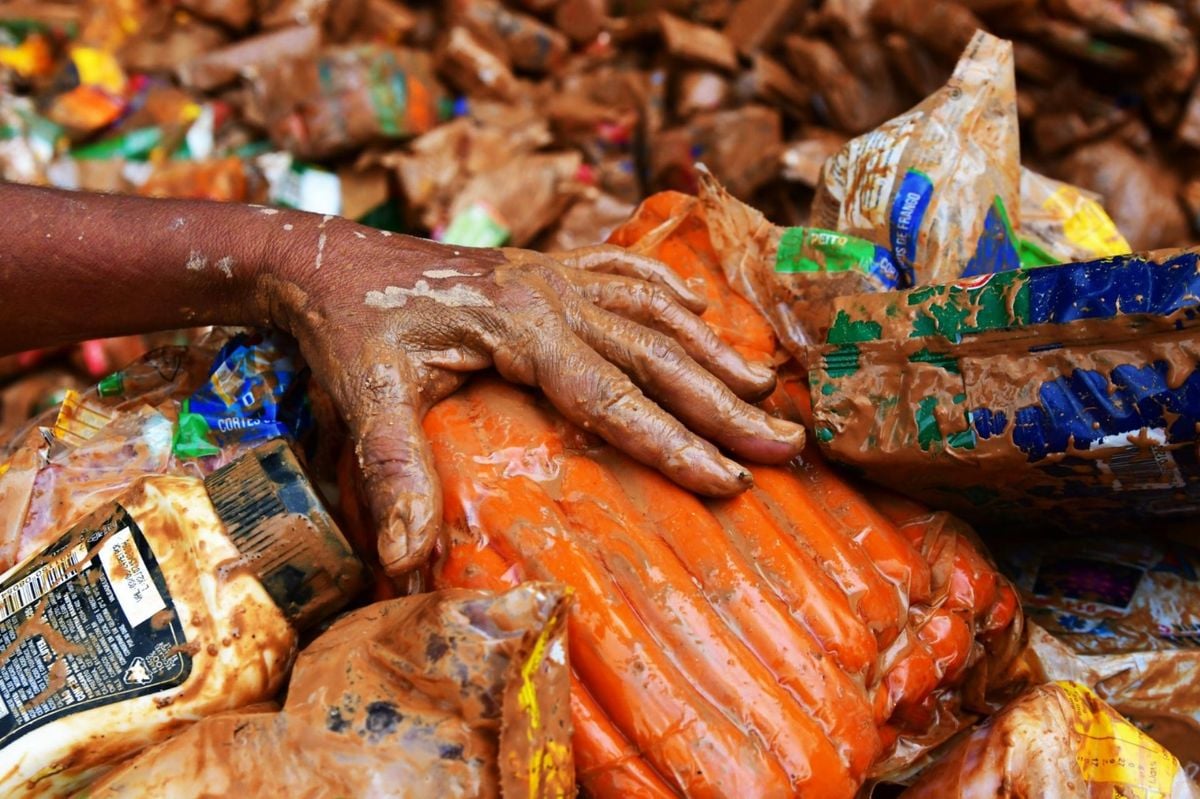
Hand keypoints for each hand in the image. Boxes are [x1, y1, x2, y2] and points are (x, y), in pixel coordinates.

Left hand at [258, 218, 806, 575]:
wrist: (321, 256)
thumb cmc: (345, 326)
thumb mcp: (363, 396)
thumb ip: (392, 470)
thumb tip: (405, 557)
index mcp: (519, 325)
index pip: (614, 396)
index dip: (675, 442)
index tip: (731, 481)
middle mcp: (549, 293)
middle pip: (655, 352)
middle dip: (723, 402)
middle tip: (787, 442)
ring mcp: (548, 274)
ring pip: (651, 309)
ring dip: (710, 347)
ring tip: (766, 384)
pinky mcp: (539, 267)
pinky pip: (620, 269)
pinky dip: (664, 287)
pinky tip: (697, 305)